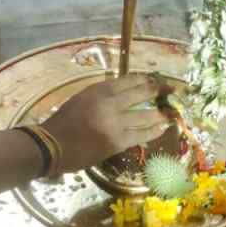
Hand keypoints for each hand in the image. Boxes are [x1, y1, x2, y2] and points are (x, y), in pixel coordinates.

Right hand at [41, 75, 171, 173]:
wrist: (52, 146)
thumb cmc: (63, 123)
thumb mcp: (81, 99)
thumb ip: (102, 96)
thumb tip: (124, 97)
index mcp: (99, 90)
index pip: (129, 80)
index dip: (145, 80)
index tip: (155, 80)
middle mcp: (109, 103)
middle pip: (142, 93)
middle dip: (159, 90)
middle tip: (173, 89)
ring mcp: (115, 123)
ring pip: (145, 115)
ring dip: (160, 113)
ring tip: (171, 112)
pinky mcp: (118, 141)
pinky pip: (141, 135)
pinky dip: (153, 131)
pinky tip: (163, 128)